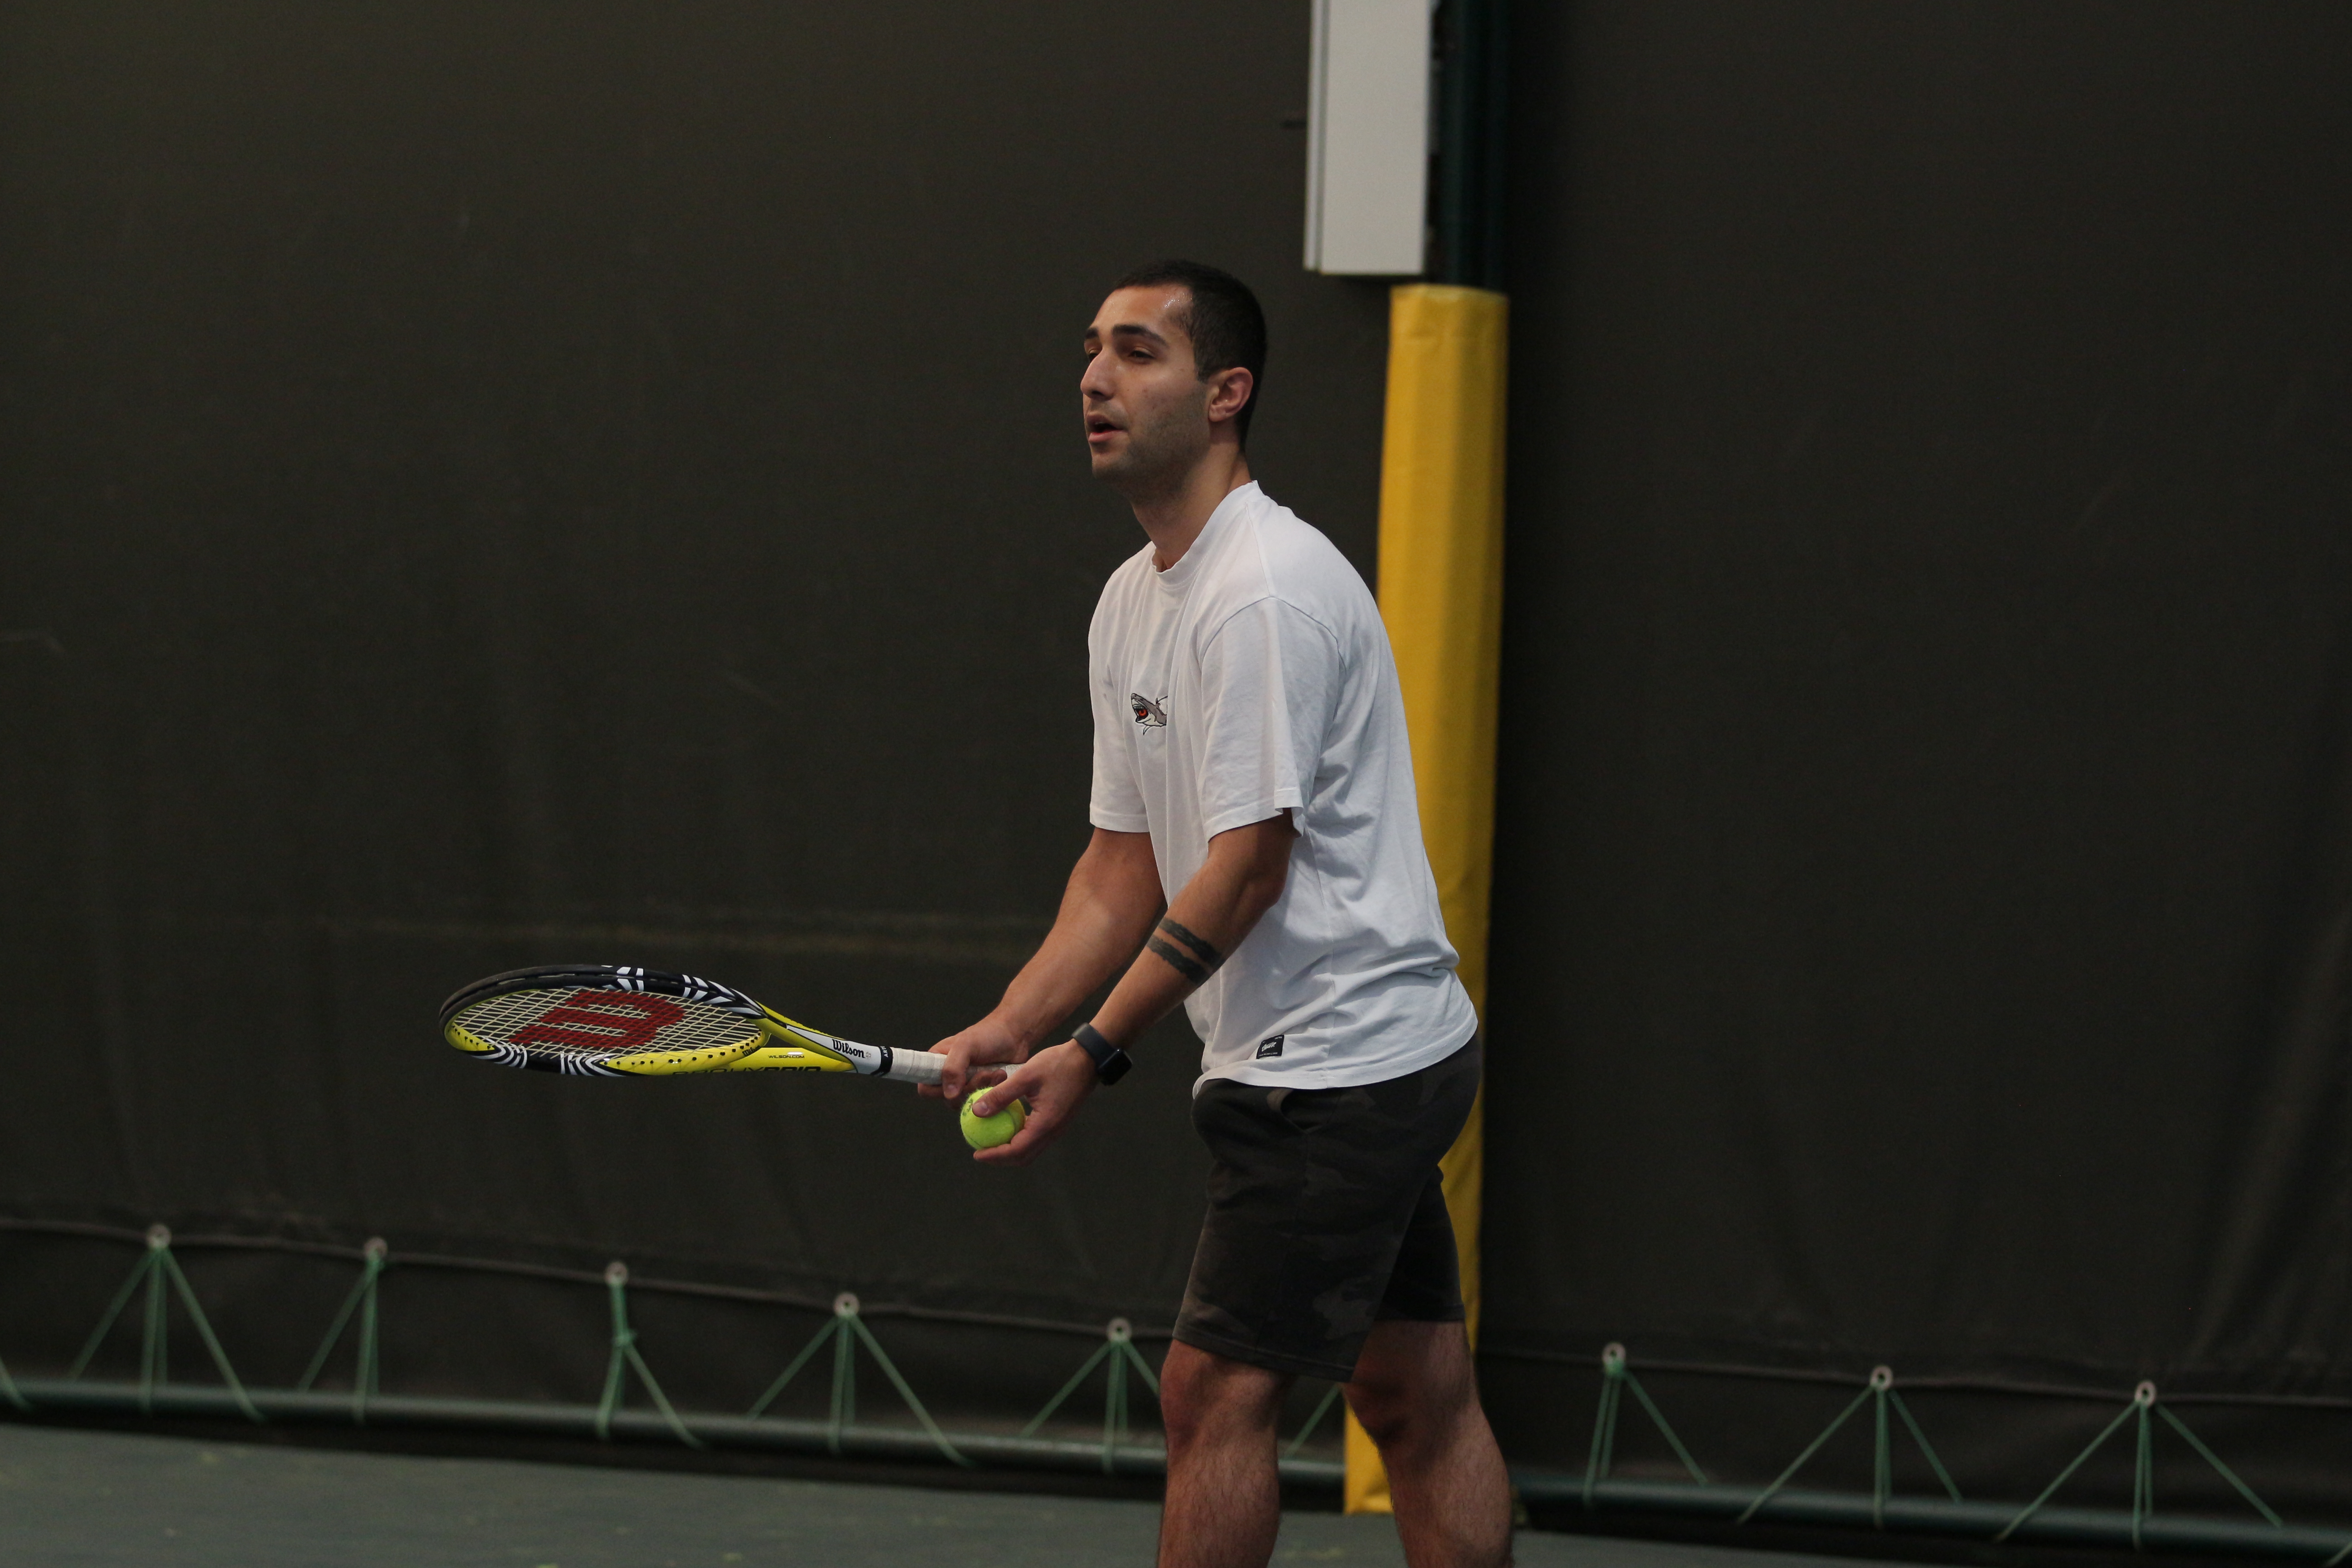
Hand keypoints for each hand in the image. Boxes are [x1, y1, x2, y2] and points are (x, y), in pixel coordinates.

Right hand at [922, 1016, 1024, 1102]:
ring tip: (994, 1072)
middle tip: (982, 1072)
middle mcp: (949, 1076)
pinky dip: (992, 1090)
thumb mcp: (966, 1045)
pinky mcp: (982, 1090)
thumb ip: (952, 1068)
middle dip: (967, 1088)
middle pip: (948, 1099)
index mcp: (937, 1063)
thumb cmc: (988, 1034)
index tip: (956, 1081)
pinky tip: (1001, 1075)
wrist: (1015, 1035)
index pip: (925, 1088)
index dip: (937, 1090)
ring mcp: (966, 1085)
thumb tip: (949, 1095)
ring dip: (982, 1088)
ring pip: (966, 1102)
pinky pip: (983, 1101)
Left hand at [968, 1042, 1095, 1167]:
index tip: (976, 1154)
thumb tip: (977, 1111)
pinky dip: (1020, 1138)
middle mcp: (1053, 1131)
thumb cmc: (1057, 1064)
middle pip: (1024, 1157)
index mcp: (1045, 1124)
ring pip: (1031, 1149)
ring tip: (992, 1141)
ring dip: (1011, 1150)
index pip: (1016, 1151)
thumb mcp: (1025, 1076)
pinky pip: (1037, 1137)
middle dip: (1001, 1159)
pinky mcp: (1059, 1121)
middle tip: (981, 1151)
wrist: (1088, 1058)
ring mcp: (1058, 1128)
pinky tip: (1008, 1124)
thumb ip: (1001, 1095)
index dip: (995, 1156)